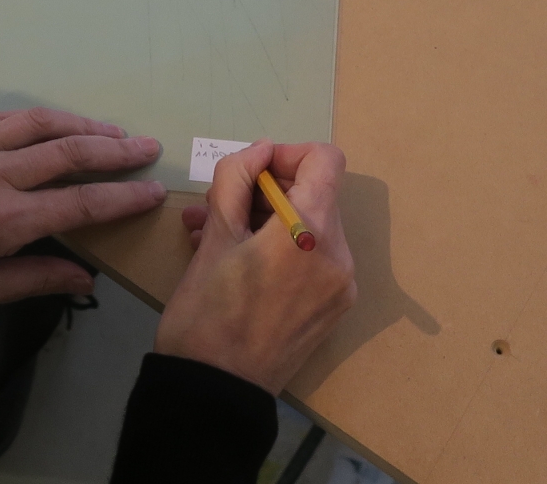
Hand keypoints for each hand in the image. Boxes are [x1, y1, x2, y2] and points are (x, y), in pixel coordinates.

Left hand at [0, 108, 165, 329]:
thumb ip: (27, 280)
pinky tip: (52, 126)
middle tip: (149, 148)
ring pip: (37, 124)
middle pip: (67, 152)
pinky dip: (36, 119)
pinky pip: (1, 120)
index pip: (79, 203)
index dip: (123, 196)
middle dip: (114, 150)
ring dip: (80, 125)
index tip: (154, 190)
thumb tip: (82, 277)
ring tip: (112, 132)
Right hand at [155, 140, 355, 394]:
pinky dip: (281, 248)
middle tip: (218, 203)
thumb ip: (237, 179)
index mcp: (311, 231)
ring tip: (212, 231)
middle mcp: (338, 255)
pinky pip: (312, 259)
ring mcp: (340, 286)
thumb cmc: (206, 314)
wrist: (215, 394)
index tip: (252, 169)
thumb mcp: (214, 237)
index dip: (288, 153)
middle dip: (268, 190)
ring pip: (311, 227)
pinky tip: (235, 260)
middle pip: (317, 194)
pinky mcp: (331, 309)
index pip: (325, 160)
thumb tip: (261, 151)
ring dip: (268, 220)